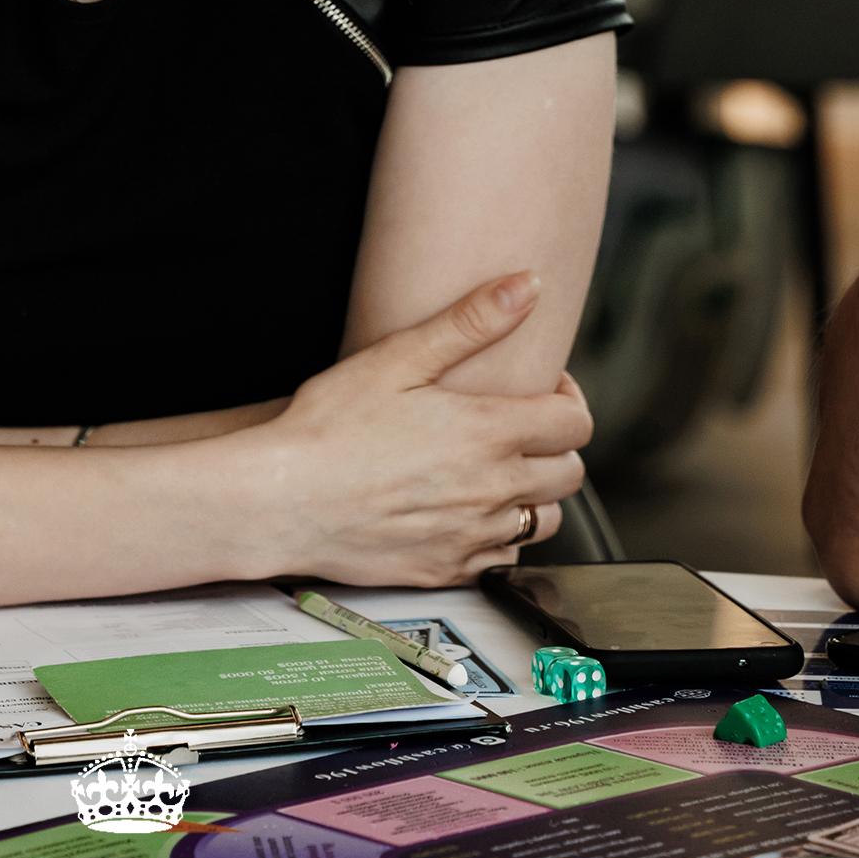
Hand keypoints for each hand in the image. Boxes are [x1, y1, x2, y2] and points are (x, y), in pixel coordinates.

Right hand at [246, 273, 591, 587]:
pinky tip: (468, 510)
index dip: (569, 400)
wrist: (283, 501)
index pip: (575, 424)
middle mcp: (492, 490)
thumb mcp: (398, 357)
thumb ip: (471, 321)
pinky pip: (505, 557)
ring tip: (497, 469)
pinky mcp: (448, 570)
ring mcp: (472, 536)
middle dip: (556, 445)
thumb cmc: (330, 427)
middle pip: (570, 475)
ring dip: (535, 494)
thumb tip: (526, 287)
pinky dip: (500, 534)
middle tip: (519, 426)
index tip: (543, 390)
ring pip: (545, 521)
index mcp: (488, 433)